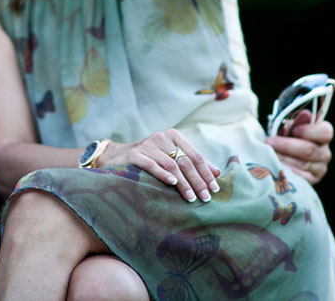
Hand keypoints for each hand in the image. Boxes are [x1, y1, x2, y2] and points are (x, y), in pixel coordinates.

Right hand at [99, 129, 222, 202]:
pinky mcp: (134, 154)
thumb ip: (193, 162)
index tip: (214, 189)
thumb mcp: (171, 156)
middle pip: (184, 160)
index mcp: (173, 136)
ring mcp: (147, 145)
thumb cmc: (150, 158)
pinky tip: (172, 184)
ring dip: (183, 183)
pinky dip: (163, 174)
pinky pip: (151, 165)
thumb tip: (217, 173)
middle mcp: (161, 137)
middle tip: (205, 198)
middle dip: (197, 180)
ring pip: (171, 164)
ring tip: (191, 198)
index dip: (206, 172)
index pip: (194, 155)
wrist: (117, 156)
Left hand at [266, 110, 332, 184]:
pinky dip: (286, 170)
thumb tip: (301, 117)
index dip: (309, 131)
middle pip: (309, 149)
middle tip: (270, 142)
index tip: (293, 130)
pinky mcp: (312, 180)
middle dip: (286, 145)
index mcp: (323, 135)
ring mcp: (320, 168)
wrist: (284, 158)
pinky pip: (300, 176)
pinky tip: (276, 165)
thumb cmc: (286, 138)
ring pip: (302, 163)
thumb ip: (293, 123)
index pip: (325, 132)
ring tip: (269, 153)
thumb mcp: (288, 128)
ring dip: (283, 158)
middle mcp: (325, 152)